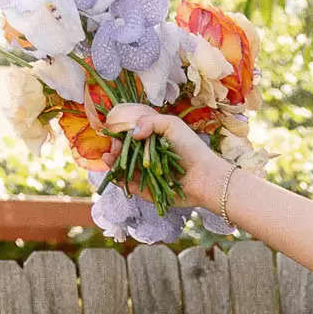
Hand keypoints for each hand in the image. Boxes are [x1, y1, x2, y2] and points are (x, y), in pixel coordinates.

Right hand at [104, 102, 234, 212]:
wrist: (204, 177)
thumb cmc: (191, 148)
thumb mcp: (171, 125)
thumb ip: (149, 121)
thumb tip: (132, 133)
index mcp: (150, 141)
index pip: (128, 137)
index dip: (119, 135)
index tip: (116, 135)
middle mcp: (146, 158)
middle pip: (122, 153)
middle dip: (114, 150)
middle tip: (113, 149)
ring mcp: (144, 175)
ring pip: (122, 169)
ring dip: (112, 164)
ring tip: (108, 158)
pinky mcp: (145, 191)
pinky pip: (128, 186)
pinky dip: (118, 181)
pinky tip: (114, 174)